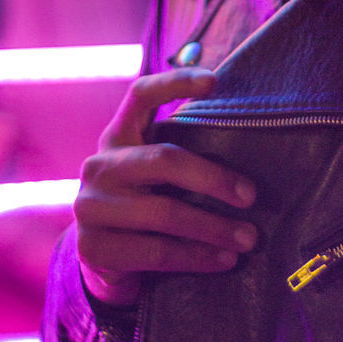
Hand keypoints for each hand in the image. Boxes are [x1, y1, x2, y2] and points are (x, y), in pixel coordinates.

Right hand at [75, 68, 257, 306]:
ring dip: (213, 228)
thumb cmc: (144, 201)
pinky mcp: (93, 246)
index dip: (174, 82)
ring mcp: (90, 206)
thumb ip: (181, 152)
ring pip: (164, 213)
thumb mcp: (153, 171)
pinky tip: (223, 260)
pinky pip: (156, 251)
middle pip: (163, 160)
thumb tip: (250, 144)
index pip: (141, 94)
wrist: (102, 257)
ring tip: (249, 239)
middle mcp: (99, 165)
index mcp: (118, 135)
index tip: (214, 80)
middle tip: (251, 196)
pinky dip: (196, 257)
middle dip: (213, 178)